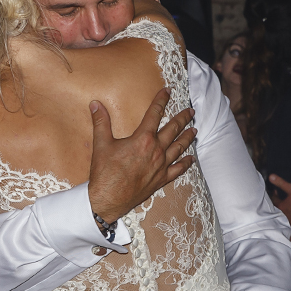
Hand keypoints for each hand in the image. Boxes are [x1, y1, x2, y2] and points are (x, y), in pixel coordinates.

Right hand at [87, 89, 196, 222]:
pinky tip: (191, 158)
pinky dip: (186, 163)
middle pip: (173, 129)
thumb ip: (101, 122)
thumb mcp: (101, 144)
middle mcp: (156, 150)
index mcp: (143, 139)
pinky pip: (178, 169)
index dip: (161, 100)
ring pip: (179, 147)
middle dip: (183, 118)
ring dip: (188, 137)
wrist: (108, 199)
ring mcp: (161, 165)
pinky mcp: (161, 179)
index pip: (155, 114)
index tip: (168, 91)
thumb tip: (95, 104)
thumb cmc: (105, 172)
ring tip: (195, 130)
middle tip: (191, 111)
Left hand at [267, 174, 290, 241]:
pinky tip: (286, 243)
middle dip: (273, 213)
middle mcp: (284, 217)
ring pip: (282, 226)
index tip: (274, 194)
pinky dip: (289, 239)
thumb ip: (280, 182)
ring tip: (274, 227)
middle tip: (271, 212)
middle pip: (276, 216)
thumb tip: (270, 176)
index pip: (274, 202)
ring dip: (279, 226)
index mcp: (282, 207)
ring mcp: (290, 224)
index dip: (273, 197)